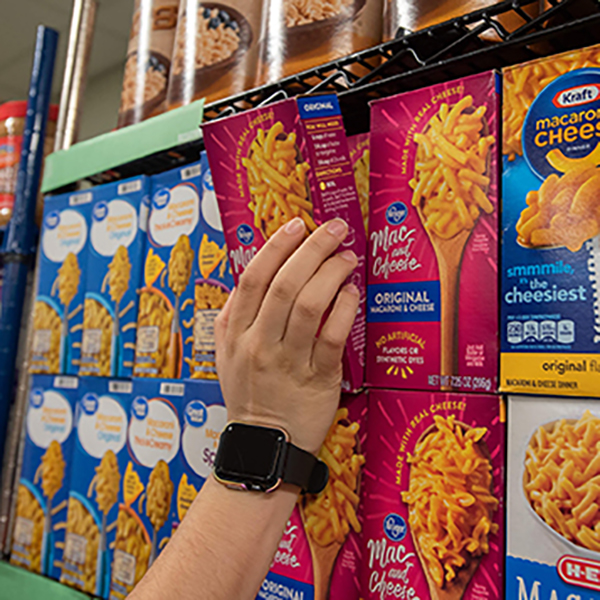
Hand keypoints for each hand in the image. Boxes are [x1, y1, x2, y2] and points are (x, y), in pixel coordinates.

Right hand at [215, 217, 358, 454]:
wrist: (264, 443)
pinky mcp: (318, 380)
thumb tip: (252, 274)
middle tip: (334, 229)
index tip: (296, 225)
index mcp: (236, 333)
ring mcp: (288, 362)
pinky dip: (345, 309)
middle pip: (284, 284)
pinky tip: (351, 293)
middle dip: (312, 249)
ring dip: (332, 274)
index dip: (276, 246)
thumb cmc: (249, 393)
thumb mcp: (225, 353)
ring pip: (310, 306)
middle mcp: (259, 344)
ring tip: (347, 258)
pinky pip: (333, 337)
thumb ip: (234, 314)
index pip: (253, 278)